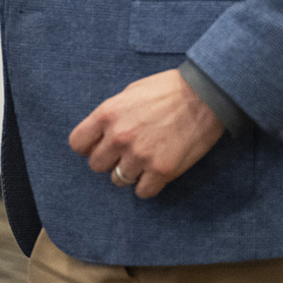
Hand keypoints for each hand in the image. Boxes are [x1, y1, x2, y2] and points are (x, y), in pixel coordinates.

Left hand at [67, 68, 225, 198]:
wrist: (204, 96)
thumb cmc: (167, 90)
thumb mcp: (129, 93)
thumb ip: (111, 115)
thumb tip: (100, 136)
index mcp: (108, 114)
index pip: (78, 143)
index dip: (87, 146)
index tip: (98, 146)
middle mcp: (119, 137)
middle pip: (96, 165)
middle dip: (108, 160)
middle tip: (124, 153)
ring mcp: (140, 156)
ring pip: (118, 180)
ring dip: (129, 172)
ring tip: (144, 160)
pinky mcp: (162, 171)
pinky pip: (143, 191)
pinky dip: (147, 185)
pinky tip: (155, 172)